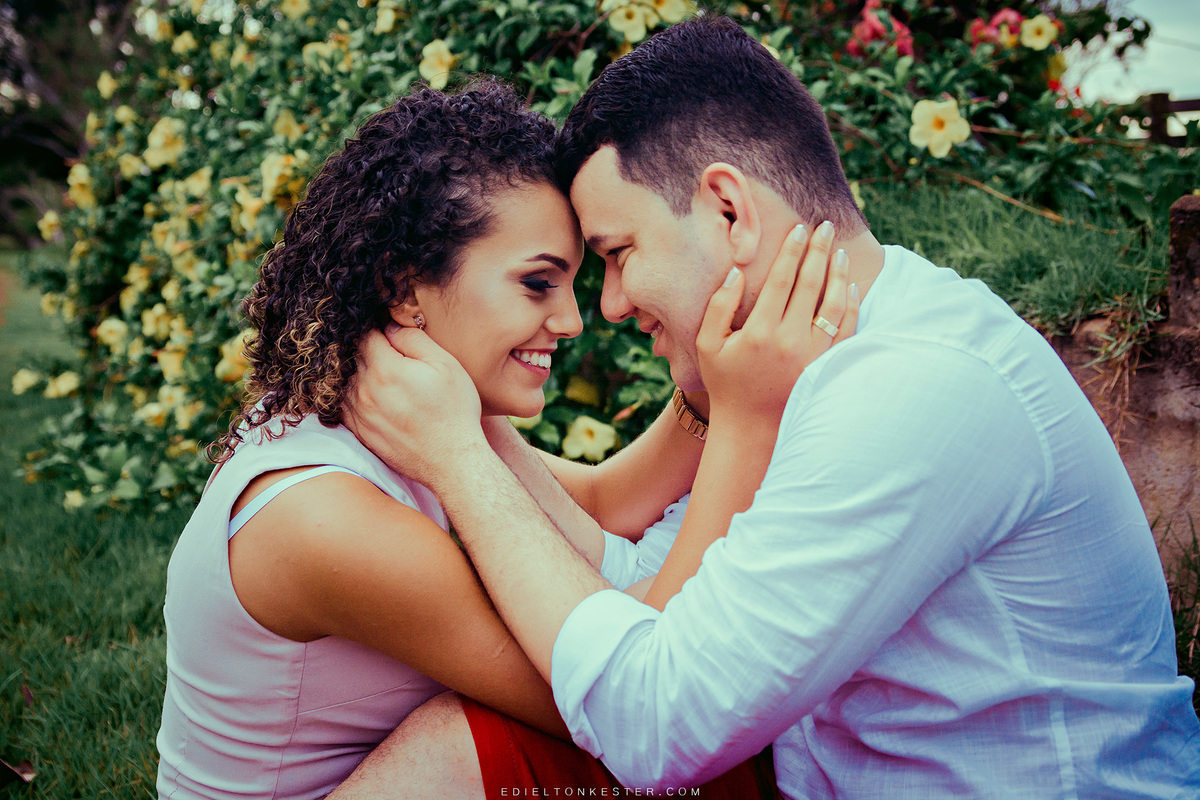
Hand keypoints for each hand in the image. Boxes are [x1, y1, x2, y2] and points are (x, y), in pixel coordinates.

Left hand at [344, 325, 484, 486]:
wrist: (452, 461)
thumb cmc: (455, 411)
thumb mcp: (445, 365)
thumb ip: (414, 339)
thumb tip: (390, 327)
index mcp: (385, 369)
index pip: (366, 335)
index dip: (377, 328)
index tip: (388, 331)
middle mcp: (364, 390)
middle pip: (354, 356)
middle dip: (368, 349)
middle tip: (388, 352)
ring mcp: (359, 413)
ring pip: (346, 380)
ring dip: (359, 372)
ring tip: (384, 376)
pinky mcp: (359, 431)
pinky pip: (344, 405)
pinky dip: (353, 395)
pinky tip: (374, 396)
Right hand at [697, 221, 858, 427]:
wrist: (751, 429)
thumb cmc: (726, 383)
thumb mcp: (707, 344)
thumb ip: (719, 306)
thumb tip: (737, 272)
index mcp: (759, 332)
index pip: (781, 280)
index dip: (792, 251)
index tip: (800, 229)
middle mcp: (789, 341)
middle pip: (811, 284)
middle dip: (820, 251)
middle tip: (827, 227)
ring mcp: (812, 356)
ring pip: (833, 305)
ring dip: (839, 274)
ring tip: (840, 253)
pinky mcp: (826, 367)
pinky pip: (847, 330)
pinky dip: (851, 307)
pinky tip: (850, 289)